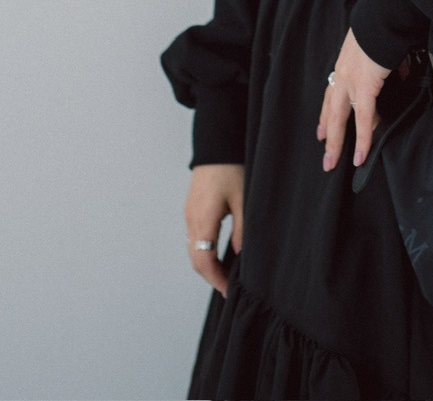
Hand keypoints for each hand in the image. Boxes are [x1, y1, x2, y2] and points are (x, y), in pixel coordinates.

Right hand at [184, 163, 244, 295]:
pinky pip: (194, 237)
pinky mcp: (191, 207)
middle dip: (211, 276)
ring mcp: (189, 213)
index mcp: (203, 219)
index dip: (215, 280)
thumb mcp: (243, 200)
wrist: (217, 143)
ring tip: (226, 273)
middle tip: (228, 287)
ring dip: (206, 264)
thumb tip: (241, 256)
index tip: (229, 291)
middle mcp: (191, 219)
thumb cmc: (231, 168)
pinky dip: (204, 250)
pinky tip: (219, 253)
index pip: (203, 261)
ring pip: (193, 249)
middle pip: (195, 258)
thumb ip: (242, 230)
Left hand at [317, 28, 390, 170]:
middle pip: (331, 110)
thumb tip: (400, 71)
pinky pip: (363, 119)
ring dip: (337, 143)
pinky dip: (364, 139)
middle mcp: (343, 73)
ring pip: (339, 119)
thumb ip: (388, 63)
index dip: (328, 112)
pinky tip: (361, 155)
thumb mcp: (381, 47)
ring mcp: (350, 80)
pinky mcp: (364, 87)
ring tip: (333, 163)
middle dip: (328, 134)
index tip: (322, 130)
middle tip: (325, 155)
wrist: (386, 15)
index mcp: (346, 63)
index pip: (333, 92)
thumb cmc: (386, 26)